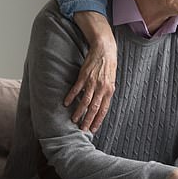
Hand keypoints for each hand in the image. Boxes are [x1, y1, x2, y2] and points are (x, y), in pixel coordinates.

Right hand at [65, 11, 116, 131]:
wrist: (105, 49)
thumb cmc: (108, 65)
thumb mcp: (111, 80)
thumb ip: (106, 92)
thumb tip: (102, 103)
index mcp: (110, 90)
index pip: (104, 109)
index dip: (98, 120)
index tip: (93, 129)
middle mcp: (102, 88)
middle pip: (94, 108)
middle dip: (88, 120)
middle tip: (82, 129)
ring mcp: (93, 82)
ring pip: (85, 101)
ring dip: (79, 111)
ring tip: (73, 119)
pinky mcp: (84, 76)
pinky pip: (77, 89)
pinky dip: (71, 96)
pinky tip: (66, 103)